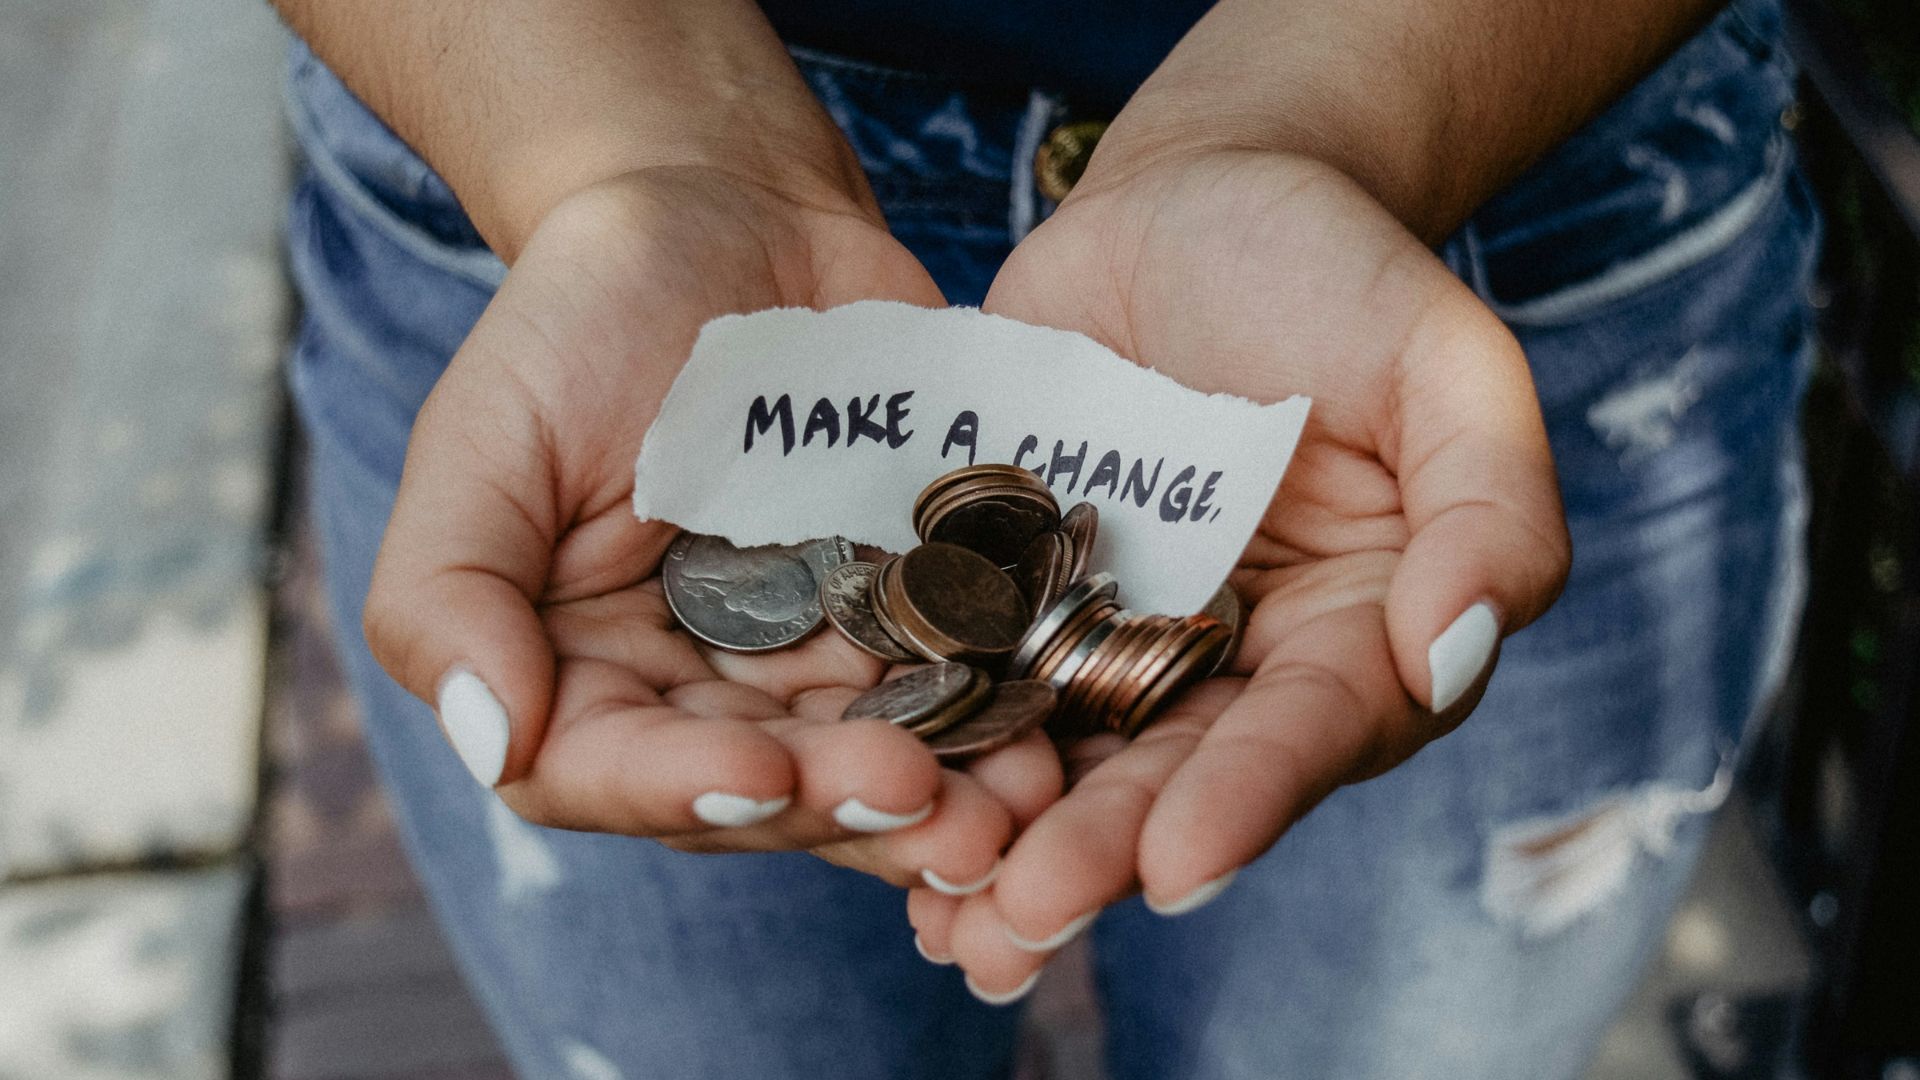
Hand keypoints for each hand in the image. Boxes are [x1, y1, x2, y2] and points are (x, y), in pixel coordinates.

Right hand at [363, 169, 1061, 886]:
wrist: (729, 215)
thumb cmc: (583, 318)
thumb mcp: (484, 436)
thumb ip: (448, 592)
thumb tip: (492, 740)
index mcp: (579, 672)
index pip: (609, 773)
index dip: (684, 791)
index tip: (767, 775)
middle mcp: (698, 692)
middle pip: (763, 791)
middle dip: (845, 807)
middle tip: (931, 805)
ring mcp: (814, 660)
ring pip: (873, 760)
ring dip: (947, 797)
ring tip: (1016, 804)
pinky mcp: (912, 612)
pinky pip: (959, 681)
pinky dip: (1003, 714)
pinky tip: (1056, 730)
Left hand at [908, 152, 1569, 994]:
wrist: (1194, 201)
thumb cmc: (1338, 273)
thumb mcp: (1446, 363)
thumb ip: (1490, 507)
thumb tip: (1454, 652)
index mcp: (1353, 634)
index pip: (1309, 731)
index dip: (1248, 797)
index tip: (1178, 862)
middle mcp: (1232, 663)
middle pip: (1172, 773)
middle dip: (1101, 850)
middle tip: (1025, 914)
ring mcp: (1113, 634)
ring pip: (1063, 755)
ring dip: (1004, 838)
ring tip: (941, 920)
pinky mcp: (1012, 594)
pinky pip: (969, 676)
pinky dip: (928, 741)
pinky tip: (869, 804)